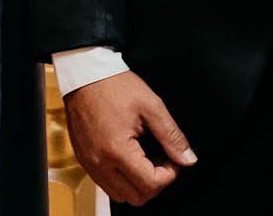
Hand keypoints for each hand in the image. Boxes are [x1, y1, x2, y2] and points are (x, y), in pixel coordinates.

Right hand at [63, 70, 195, 206]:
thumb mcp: (151, 106)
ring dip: (138, 184)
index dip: (169, 174)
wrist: (85, 75)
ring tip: (145, 158)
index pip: (150, 184)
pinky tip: (129, 157)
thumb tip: (188, 159)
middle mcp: (100, 163)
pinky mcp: (84, 161)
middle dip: (155, 182)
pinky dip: (122, 179)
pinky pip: (106, 184)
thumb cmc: (115, 86)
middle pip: (136, 197)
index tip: (172, 158)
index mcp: (117, 150)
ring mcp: (90, 164)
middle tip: (161, 159)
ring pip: (120, 195)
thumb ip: (172, 136)